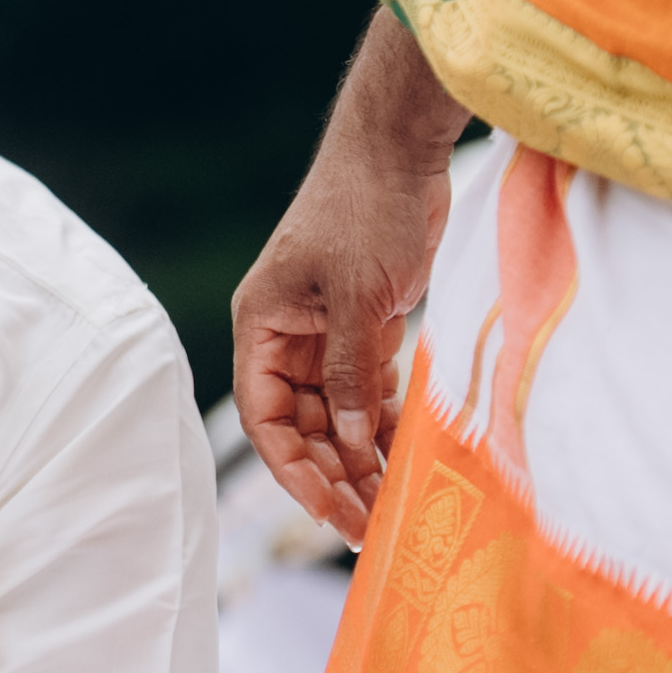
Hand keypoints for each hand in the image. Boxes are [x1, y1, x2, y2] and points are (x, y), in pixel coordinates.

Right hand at [233, 27, 460, 544]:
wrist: (402, 149)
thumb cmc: (364, 208)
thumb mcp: (356, 296)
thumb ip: (350, 374)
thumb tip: (352, 445)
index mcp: (262, 328)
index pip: (266, 418)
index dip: (294, 471)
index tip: (330, 509)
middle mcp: (286, 337)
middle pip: (303, 427)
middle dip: (334, 474)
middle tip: (370, 523)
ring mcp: (326, 333)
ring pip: (337, 416)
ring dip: (362, 456)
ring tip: (394, 501)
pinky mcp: (365, 326)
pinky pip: (368, 392)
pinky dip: (386, 423)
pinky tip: (410, 455)